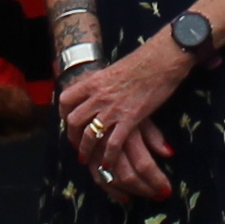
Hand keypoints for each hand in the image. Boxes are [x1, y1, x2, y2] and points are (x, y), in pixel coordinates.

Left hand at [60, 39, 191, 204]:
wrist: (161, 59)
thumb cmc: (143, 61)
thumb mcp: (114, 69)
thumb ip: (104, 82)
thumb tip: (101, 89)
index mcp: (93, 81)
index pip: (66, 99)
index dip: (63, 112)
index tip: (67, 120)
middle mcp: (98, 96)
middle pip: (74, 120)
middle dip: (72, 135)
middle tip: (76, 144)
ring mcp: (113, 109)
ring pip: (90, 135)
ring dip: (86, 150)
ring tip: (86, 159)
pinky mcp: (130, 119)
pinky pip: (113, 143)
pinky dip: (108, 156)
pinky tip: (108, 164)